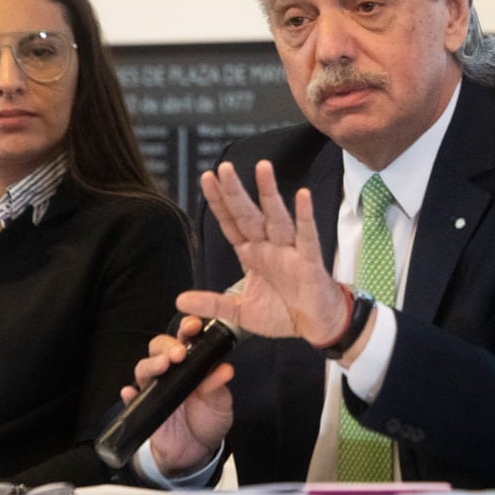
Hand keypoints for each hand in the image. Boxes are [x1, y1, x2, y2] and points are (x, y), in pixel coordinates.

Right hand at [120, 316, 234, 476]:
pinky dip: (129, 394)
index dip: (186, 328)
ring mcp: (155, 388)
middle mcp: (171, 372)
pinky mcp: (144, 408)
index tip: (193, 326)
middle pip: (159, 348)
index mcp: (192, 363)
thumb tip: (225, 369)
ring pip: (143, 368)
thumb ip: (219, 386)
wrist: (197, 451)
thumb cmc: (209, 419)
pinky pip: (131, 398)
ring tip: (162, 366)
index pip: (185, 339)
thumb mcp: (220, 403)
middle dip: (166, 346)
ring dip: (151, 364)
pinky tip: (130, 393)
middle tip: (178, 353)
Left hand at [174, 161, 347, 347]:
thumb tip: (180, 301)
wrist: (315, 326)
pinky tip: (302, 196)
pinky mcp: (309, 261)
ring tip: (262, 168)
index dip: (219, 201)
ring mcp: (289, 251)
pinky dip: (305, 216)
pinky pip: (307, 236)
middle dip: (236, 192)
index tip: (207, 178)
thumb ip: (212, 303)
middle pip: (249, 215)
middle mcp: (269, 247)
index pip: (231, 223)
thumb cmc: (282, 313)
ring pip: (276, 217)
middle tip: (224, 168)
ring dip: (269, 193)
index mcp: (252, 254)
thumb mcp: (240, 312)